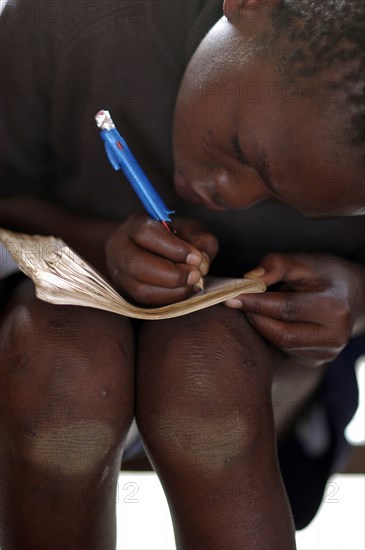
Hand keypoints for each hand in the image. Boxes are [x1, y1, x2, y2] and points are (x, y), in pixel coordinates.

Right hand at [105, 213, 218, 304]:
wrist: (156, 250)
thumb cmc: (176, 238)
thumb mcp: (191, 231)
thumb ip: (200, 241)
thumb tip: (201, 262)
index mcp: (135, 225)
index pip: (147, 233)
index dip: (173, 248)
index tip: (196, 258)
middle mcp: (119, 248)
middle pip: (136, 263)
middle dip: (171, 274)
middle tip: (197, 275)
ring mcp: (119, 272)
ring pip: (139, 288)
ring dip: (172, 290)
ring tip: (194, 284)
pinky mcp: (126, 291)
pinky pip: (145, 301)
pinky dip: (169, 298)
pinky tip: (186, 291)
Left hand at [225, 253, 364, 366]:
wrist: (353, 296)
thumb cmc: (326, 275)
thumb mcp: (305, 262)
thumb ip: (278, 265)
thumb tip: (249, 279)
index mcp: (334, 309)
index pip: (286, 308)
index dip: (256, 303)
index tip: (231, 296)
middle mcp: (333, 336)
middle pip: (281, 333)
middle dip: (255, 317)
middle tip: (238, 302)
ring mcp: (326, 353)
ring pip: (280, 344)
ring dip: (261, 326)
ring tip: (255, 307)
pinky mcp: (315, 361)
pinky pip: (284, 350)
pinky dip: (270, 335)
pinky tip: (267, 320)